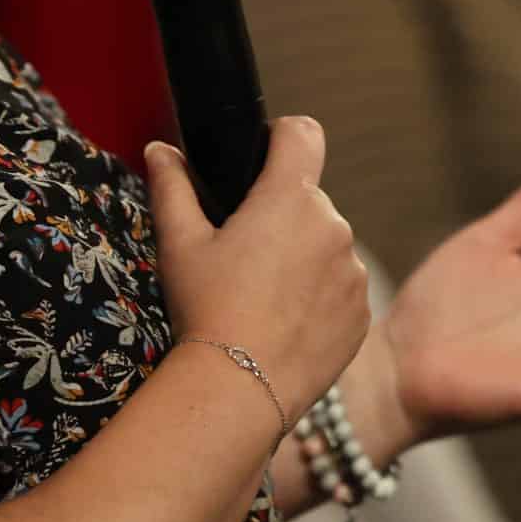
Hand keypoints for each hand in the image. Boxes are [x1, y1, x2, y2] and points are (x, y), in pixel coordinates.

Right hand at [145, 116, 370, 420]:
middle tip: (242, 256)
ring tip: (263, 298)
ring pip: (327, 245)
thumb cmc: (206, 308)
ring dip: (303, 258)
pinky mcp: (361, 313)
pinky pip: (341, 289)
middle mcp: (333, 226)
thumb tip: (159, 150)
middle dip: (281, 216)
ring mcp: (354, 272)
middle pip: (309, 199)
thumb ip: (171, 187)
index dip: (281, 138)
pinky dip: (319, 298)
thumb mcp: (179, 243)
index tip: (260, 163)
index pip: (303, 133)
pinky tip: (284, 324)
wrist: (240, 388)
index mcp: (290, 197)